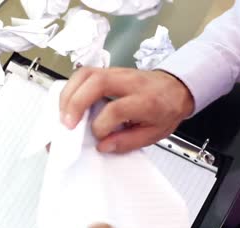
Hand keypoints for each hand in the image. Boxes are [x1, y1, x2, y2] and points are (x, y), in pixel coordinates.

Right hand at [59, 67, 193, 152]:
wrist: (176, 88)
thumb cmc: (165, 110)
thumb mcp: (154, 133)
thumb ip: (128, 141)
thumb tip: (102, 145)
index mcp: (146, 100)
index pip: (116, 109)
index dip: (101, 126)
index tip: (98, 138)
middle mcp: (130, 81)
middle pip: (97, 82)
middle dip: (76, 103)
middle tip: (67, 123)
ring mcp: (117, 72)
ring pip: (86, 73)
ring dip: (69, 93)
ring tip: (62, 113)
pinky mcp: (108, 70)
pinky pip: (84, 73)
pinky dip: (71, 86)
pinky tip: (67, 101)